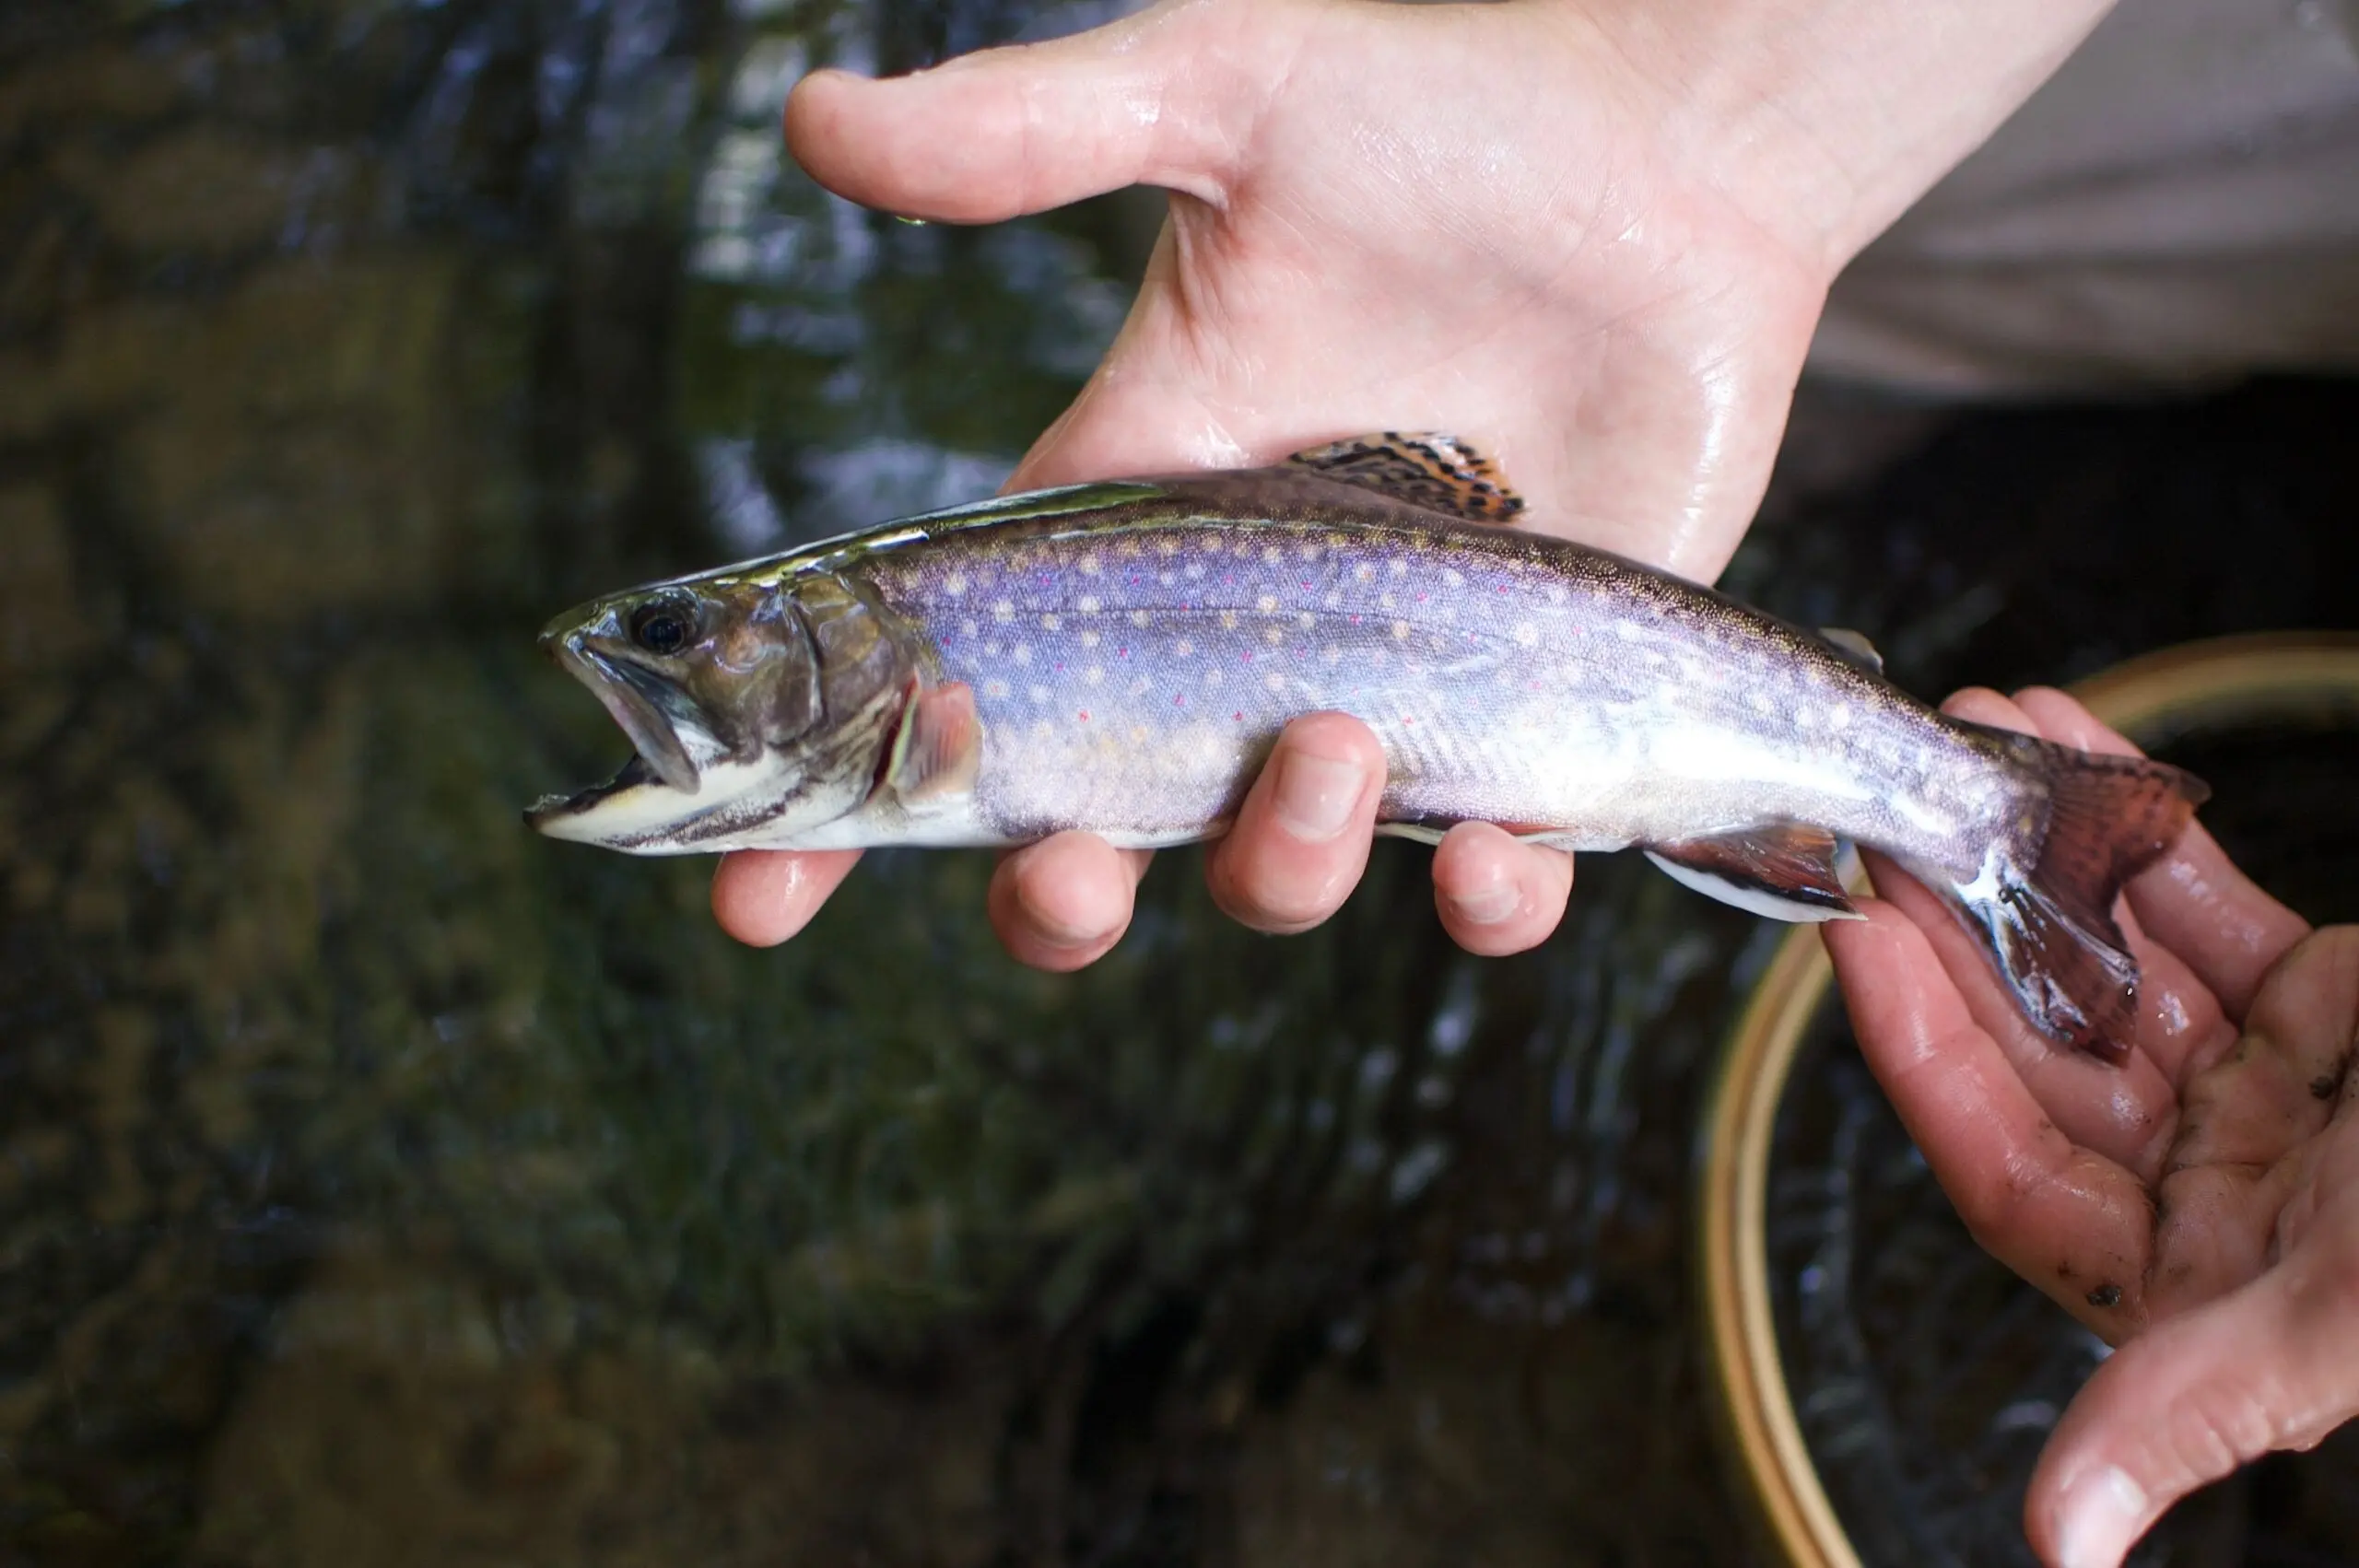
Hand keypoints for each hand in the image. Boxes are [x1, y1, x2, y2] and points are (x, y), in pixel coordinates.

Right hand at [716, 0, 2117, 966]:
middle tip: (1066, 868)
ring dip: (1276, 861)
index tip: (754, 898)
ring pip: (1278, 867)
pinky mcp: (1536, 716)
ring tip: (1332, 745)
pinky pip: (1492, 866)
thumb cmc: (1442, 115)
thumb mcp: (1222, 94)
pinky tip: (1498, 853)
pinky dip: (1489, 896)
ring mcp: (1382, 688)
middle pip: (1095, 826)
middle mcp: (1236, 634)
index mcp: (1127, 516)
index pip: (954, 679)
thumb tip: (809, 121)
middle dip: (1053, 894)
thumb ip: (1027, 132)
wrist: (1672, 155)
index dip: (846, 808)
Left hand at [1823, 687, 2353, 1567]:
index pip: (2002, 1163)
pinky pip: (2204, 912)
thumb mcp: (2343, 1316)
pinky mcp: (2334, 1002)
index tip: (1857, 928)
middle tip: (1890, 813)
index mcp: (2201, 1284)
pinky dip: (2144, 837)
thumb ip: (2193, 1407)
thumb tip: (2060, 1544)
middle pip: (2037, 1049)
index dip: (1919, 1051)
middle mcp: (2216, 1186)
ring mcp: (2271, 1088)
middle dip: (1960, 929)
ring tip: (1969, 741)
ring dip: (2038, 858)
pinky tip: (2075, 745)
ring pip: (2111, 967)